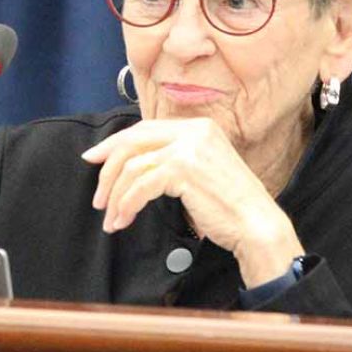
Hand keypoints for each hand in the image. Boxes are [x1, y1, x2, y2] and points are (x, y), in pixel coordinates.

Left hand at [81, 118, 303, 286]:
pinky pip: (140, 186)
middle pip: (132, 142)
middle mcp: (193, 131)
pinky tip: (124, 220)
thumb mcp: (201, 171)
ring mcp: (188, 148)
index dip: (115, 143)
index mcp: (199, 127)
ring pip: (132, 167)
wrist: (257, 224)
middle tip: (98, 197)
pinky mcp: (183, 169)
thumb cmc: (230, 205)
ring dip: (116, 196)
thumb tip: (132, 164)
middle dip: (107, 169)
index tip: (94, 158)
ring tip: (112, 219)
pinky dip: (127, 205)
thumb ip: (173, 159)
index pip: (145, 129)